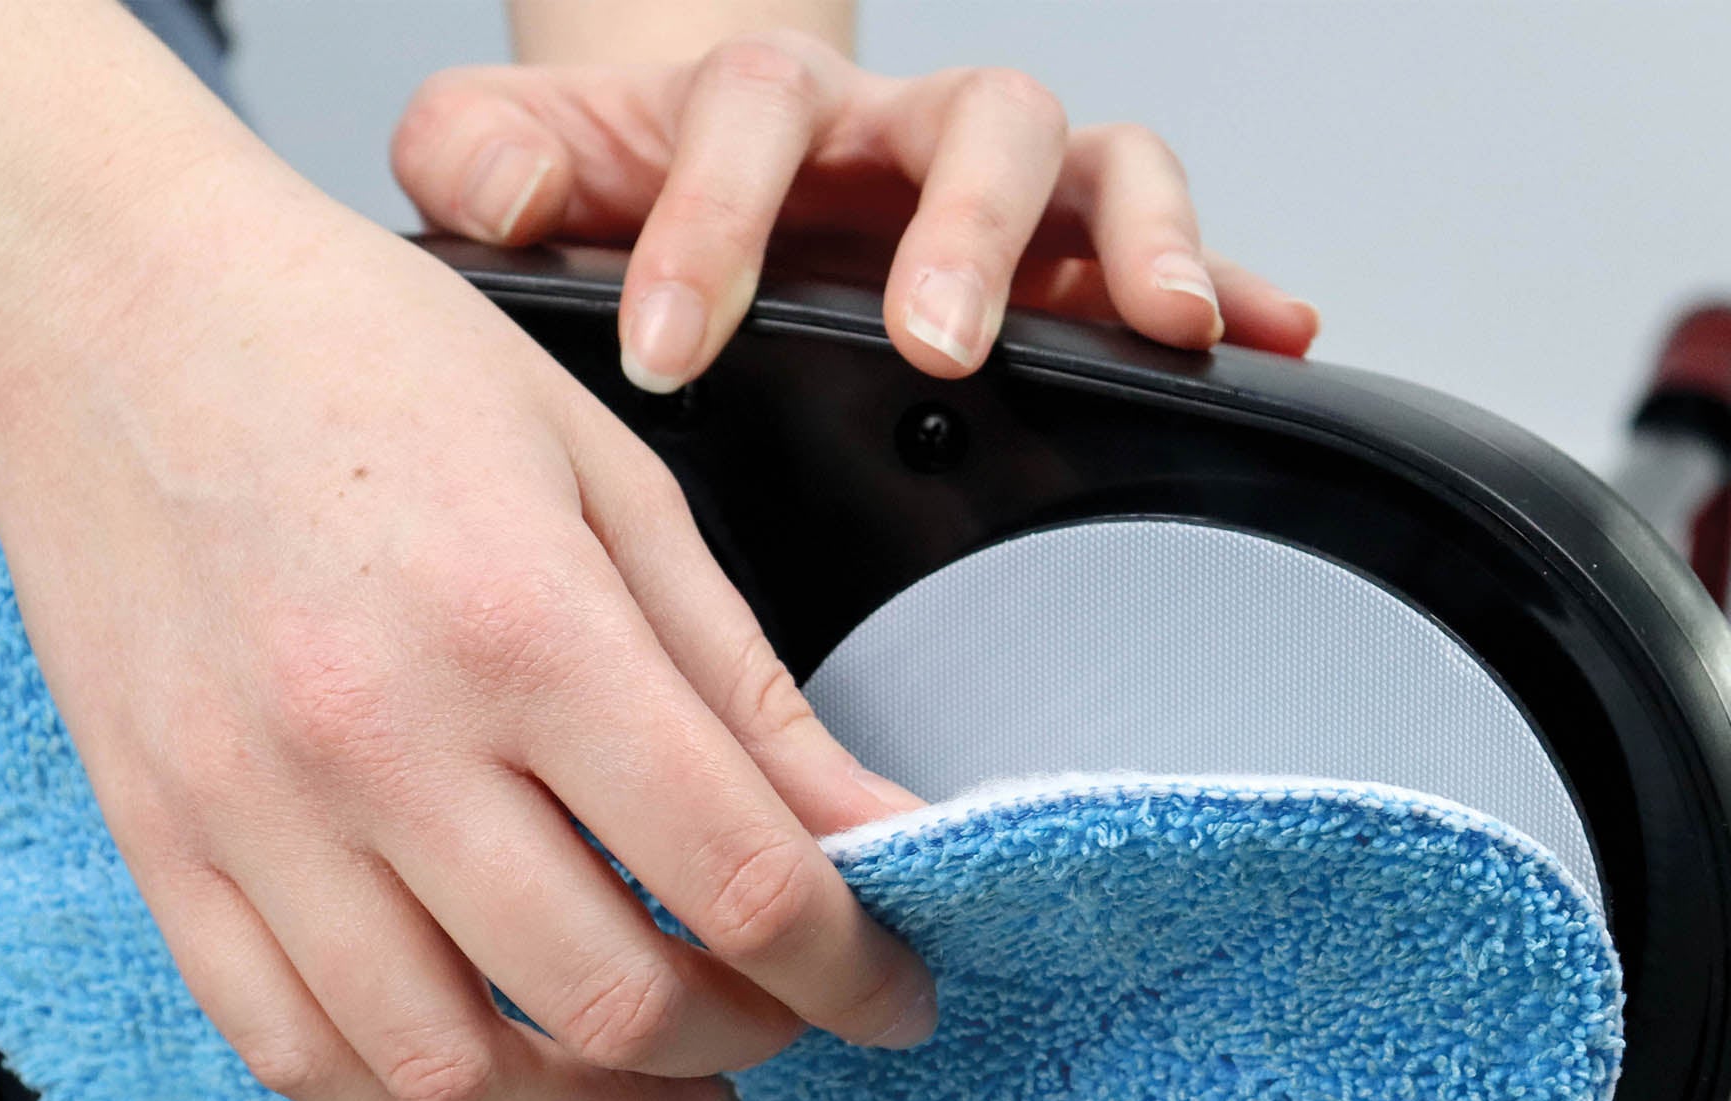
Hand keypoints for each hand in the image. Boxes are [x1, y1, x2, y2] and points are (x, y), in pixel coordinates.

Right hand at [0, 157, 935, 1100]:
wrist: (109, 317)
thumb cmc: (361, 367)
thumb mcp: (611, 483)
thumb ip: (745, 688)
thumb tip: (869, 829)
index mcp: (523, 627)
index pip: (739, 878)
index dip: (850, 972)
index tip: (889, 994)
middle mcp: (379, 742)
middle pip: (610, 1003)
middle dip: (745, 1043)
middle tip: (781, 1015)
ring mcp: (255, 816)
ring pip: (448, 1078)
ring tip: (660, 1090)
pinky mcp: (168, 855)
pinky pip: (297, 1058)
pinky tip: (499, 1082)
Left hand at [391, 30, 1319, 394]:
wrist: (694, 172)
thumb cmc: (618, 186)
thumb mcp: (522, 161)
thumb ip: (478, 160)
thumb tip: (500, 199)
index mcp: (757, 105)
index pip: (752, 121)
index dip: (715, 224)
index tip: (670, 349)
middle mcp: (893, 133)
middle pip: (970, 116)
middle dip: (960, 230)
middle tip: (936, 341)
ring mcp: (989, 186)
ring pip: (1088, 163)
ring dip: (1128, 241)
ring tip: (1161, 322)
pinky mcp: (1056, 249)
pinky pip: (1153, 243)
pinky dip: (1230, 279)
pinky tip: (1268, 335)